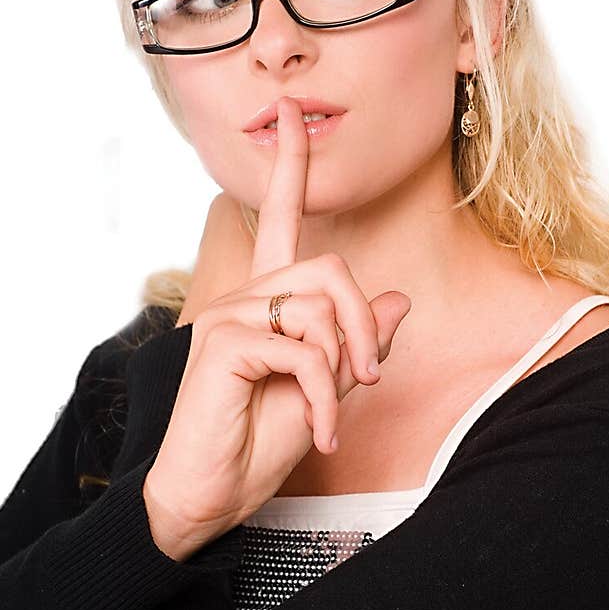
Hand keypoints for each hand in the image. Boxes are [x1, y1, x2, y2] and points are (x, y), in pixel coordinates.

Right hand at [143, 97, 412, 561]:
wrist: (209, 496)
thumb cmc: (258, 444)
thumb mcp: (324, 393)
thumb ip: (356, 346)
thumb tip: (398, 301)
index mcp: (265, 301)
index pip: (278, 217)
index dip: (289, 165)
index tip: (290, 113)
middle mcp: (243, 298)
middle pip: (329, 268)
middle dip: (362, 327)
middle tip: (367, 379)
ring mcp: (229, 317)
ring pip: (320, 308)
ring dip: (341, 369)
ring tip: (329, 416)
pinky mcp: (224, 344)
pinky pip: (303, 350)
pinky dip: (322, 396)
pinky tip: (317, 432)